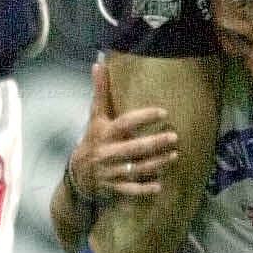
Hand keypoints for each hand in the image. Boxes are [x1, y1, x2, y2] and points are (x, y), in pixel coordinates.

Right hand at [66, 61, 179, 201]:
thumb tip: (98, 62)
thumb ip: (100, 91)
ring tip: (174, 155)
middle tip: (174, 137)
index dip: (143, 117)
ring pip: (135, 168)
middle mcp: (107, 153)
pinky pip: (129, 190)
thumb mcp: (95, 117)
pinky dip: (143, 189)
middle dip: (154, 144)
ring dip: (156, 164)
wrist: (77, 174)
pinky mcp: (113, 187)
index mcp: (104, 133)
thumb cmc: (92, 139)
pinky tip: (159, 186)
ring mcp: (110, 172)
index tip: (162, 112)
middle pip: (133, 148)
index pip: (125, 123)